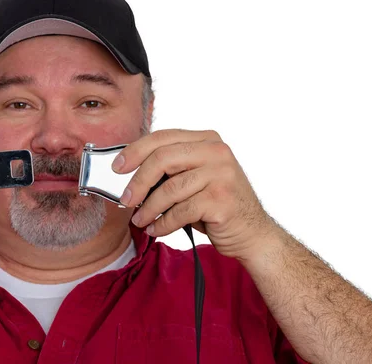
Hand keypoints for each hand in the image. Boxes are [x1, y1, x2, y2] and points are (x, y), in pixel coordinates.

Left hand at [112, 129, 278, 259]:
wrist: (253, 233)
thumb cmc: (217, 205)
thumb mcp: (195, 177)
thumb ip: (171, 168)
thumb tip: (129, 172)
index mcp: (207, 140)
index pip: (163, 138)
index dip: (135, 151)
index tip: (118, 167)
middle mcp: (217, 152)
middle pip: (162, 159)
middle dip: (138, 181)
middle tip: (125, 200)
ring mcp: (222, 174)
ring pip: (169, 189)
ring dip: (148, 208)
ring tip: (140, 220)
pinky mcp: (221, 200)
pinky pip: (180, 211)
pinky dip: (163, 223)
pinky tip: (156, 229)